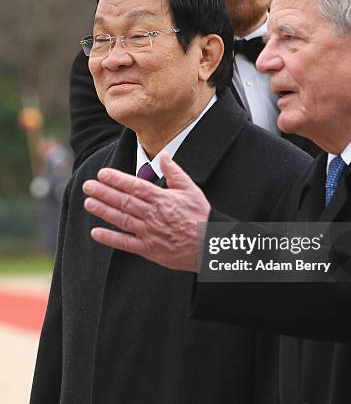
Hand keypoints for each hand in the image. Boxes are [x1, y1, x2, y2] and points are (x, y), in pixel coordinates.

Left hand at [82, 152, 210, 271]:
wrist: (209, 244)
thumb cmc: (201, 216)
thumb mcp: (191, 189)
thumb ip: (175, 172)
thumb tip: (164, 155)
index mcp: (162, 199)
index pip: (135, 186)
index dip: (117, 180)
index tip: (103, 174)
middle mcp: (152, 215)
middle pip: (124, 201)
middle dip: (104, 192)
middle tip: (88, 185)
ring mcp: (149, 232)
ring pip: (121, 219)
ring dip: (103, 211)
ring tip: (88, 202)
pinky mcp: (148, 249)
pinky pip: (125, 243)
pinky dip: (110, 238)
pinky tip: (96, 232)